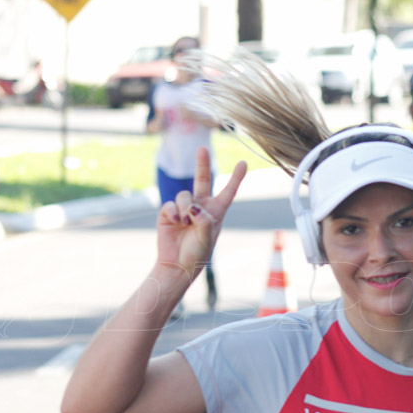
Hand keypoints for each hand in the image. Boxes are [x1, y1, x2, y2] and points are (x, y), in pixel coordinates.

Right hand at [156, 147, 246, 276]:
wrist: (177, 264)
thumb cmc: (197, 253)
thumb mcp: (207, 237)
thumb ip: (203, 220)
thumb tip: (192, 207)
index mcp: (216, 212)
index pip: (228, 191)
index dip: (236, 177)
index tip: (243, 162)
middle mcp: (201, 206)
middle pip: (202, 180)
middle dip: (202, 163)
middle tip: (202, 148)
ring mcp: (184, 208)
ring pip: (184, 195)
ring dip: (186, 208)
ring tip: (186, 222)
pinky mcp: (169, 212)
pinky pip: (171, 204)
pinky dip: (174, 213)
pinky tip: (175, 223)